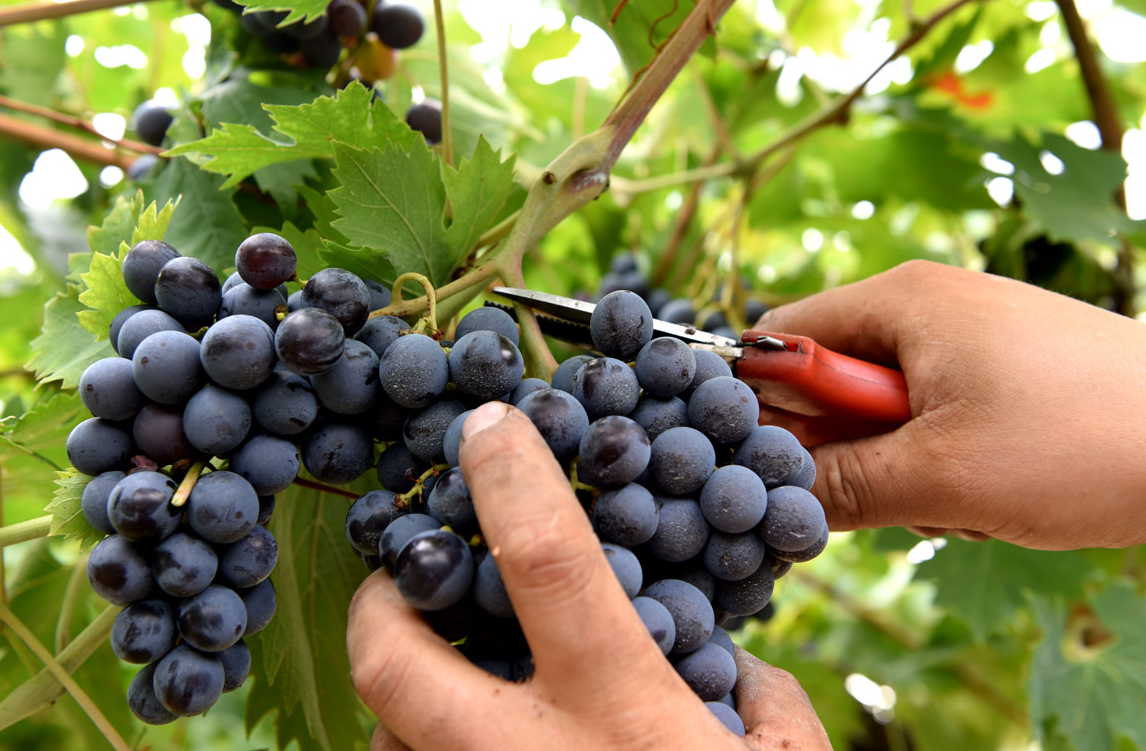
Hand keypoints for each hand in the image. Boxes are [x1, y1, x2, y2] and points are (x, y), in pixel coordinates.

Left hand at [348, 402, 832, 750]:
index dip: (510, 480)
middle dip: (380, 602)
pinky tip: (475, 748)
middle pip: (396, 661)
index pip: (548, 564)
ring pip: (385, 741)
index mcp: (620, 720)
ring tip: (446, 679)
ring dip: (404, 701)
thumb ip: (765, 709)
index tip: (483, 426)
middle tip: (401, 577)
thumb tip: (736, 672)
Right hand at [756, 260, 1145, 549]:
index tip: (789, 467)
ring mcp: (973, 339)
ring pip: (886, 413)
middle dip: (851, 448)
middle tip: (896, 493)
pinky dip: (947, 465)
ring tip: (963, 498)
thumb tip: (773, 498)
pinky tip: (995, 495)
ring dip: (903, 469)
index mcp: (903, 300)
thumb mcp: (943, 477)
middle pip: (832, 381)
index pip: (782, 338)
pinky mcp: (1006, 373)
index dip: (768, 406)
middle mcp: (930, 307)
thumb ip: (841, 486)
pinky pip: (937, 420)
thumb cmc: (1086, 440)